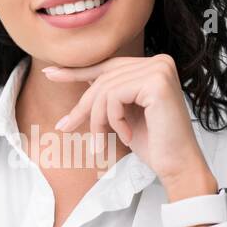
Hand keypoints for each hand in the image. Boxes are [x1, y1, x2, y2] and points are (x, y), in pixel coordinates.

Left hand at [43, 54, 217, 201]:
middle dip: (84, 108)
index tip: (49, 74)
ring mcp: (159, 69)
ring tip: (103, 142)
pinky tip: (127, 136)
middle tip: (67, 127)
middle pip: (103, 79)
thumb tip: (77, 76)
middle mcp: (159, 61)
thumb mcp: (123, 113)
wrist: (177, 165)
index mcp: (152, 66)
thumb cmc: (154, 144)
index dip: (76, 72)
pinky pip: (114, 97)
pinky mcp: (156, 81)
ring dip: (98, 120)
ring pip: (105, 90)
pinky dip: (113, 121)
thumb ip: (108, 92)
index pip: (107, 66)